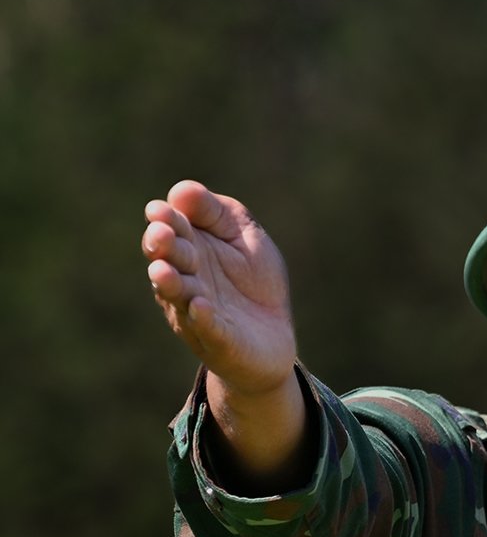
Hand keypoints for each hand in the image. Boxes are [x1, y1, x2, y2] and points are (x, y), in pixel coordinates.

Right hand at [142, 181, 307, 486]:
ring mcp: (201, 316)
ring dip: (169, 279)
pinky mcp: (220, 344)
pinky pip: (205, 331)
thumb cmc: (257, 290)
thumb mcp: (248, 241)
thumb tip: (184, 188)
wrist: (277, 348)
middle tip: (159, 230)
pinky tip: (198, 303)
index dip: (172, 217)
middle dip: (163, 245)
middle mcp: (189, 285)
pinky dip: (200, 317)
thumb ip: (221, 213)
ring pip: (177, 295)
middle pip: (169, 259)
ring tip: (164, 265)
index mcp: (193, 255)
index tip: (171, 205)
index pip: (175, 230)